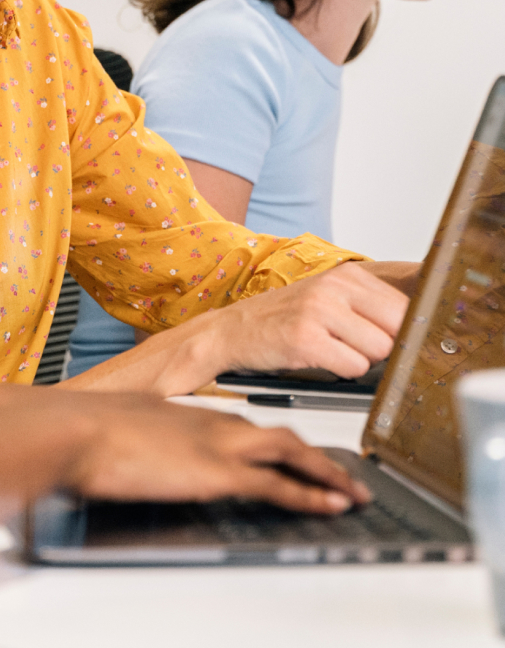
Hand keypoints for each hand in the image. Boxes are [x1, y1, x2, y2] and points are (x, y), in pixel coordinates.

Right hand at [57, 393, 368, 513]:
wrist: (70, 429)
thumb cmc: (76, 432)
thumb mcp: (109, 434)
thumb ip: (126, 444)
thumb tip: (115, 460)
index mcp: (182, 412)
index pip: (240, 424)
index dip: (270, 440)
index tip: (287, 451)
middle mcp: (207, 421)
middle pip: (276, 432)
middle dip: (312, 454)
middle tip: (340, 470)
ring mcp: (215, 444)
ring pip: (290, 450)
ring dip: (325, 471)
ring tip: (351, 490)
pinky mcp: (217, 472)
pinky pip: (279, 484)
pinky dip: (311, 495)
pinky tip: (331, 506)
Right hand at [199, 261, 407, 378]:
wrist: (231, 330)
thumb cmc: (284, 319)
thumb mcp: (329, 299)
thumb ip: (370, 308)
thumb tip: (417, 332)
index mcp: (346, 275)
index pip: (406, 307)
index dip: (401, 332)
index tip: (389, 341)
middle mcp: (334, 287)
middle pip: (397, 331)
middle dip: (382, 347)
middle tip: (352, 347)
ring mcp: (318, 311)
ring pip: (378, 351)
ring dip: (359, 360)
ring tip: (330, 350)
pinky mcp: (305, 338)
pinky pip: (354, 368)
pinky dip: (342, 372)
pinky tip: (318, 359)